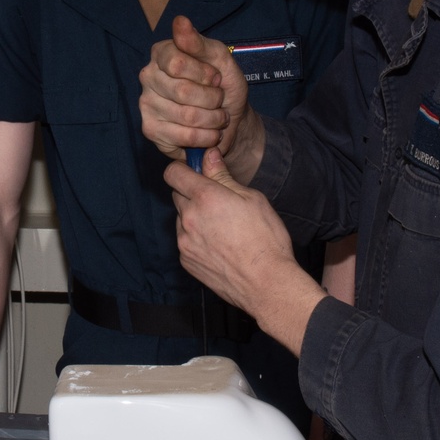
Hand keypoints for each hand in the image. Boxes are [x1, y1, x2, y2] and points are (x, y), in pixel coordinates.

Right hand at [140, 16, 261, 177]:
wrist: (230, 118)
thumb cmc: (223, 84)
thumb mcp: (219, 58)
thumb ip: (199, 42)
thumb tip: (180, 21)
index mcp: (161, 53)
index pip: (177, 64)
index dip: (205, 74)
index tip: (216, 77)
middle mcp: (148, 77)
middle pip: (182, 92)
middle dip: (213, 99)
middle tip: (219, 99)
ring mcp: (146, 104)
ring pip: (187, 116)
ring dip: (214, 119)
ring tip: (218, 117)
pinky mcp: (151, 130)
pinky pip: (184, 137)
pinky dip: (208, 137)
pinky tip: (211, 132)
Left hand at [166, 148, 323, 354]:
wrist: (266, 283)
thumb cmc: (266, 239)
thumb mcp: (252, 199)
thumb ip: (224, 176)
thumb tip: (208, 155)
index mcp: (205, 197)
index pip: (173, 173)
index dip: (184, 169)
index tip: (196, 172)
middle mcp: (189, 218)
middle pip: (177, 194)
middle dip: (192, 193)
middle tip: (218, 202)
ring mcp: (184, 242)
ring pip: (182, 219)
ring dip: (194, 217)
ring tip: (222, 228)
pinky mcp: (186, 261)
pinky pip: (185, 241)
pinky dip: (196, 239)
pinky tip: (219, 245)